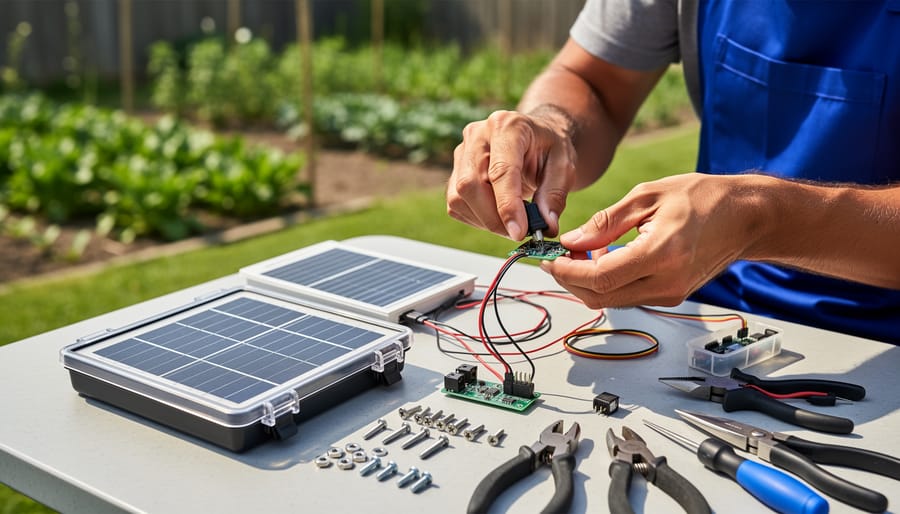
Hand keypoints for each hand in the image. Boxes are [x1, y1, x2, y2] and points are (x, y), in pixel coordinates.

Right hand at [446, 108, 576, 239]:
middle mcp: (478, 135)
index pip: (500, 171)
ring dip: (485, 221)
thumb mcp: (564, 166)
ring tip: (511, 222)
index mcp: (508, 126)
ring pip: (459, 197)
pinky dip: (476, 219)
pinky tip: (497, 215)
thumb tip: (546, 226)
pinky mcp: (455, 171)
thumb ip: (555, 195)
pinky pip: (456, 205)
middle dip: (493, 218)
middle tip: (518, 233)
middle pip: (471, 184)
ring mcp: (462, 152)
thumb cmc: (549, 148)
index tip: (518, 232)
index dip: (507, 205)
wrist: (535, 138)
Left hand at [540, 173, 764, 307]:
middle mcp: (667, 282)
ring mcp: (671, 294)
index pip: (599, 278)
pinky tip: (604, 260)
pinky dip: (608, 282)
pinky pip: (628, 296)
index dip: (567, 272)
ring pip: (612, 301)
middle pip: (601, 297)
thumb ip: (605, 222)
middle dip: (571, 281)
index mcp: (661, 254)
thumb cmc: (702, 198)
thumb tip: (570, 242)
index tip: (549, 260)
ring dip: (588, 282)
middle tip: (557, 258)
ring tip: (581, 254)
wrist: (745, 217)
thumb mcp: (647, 197)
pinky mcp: (672, 296)